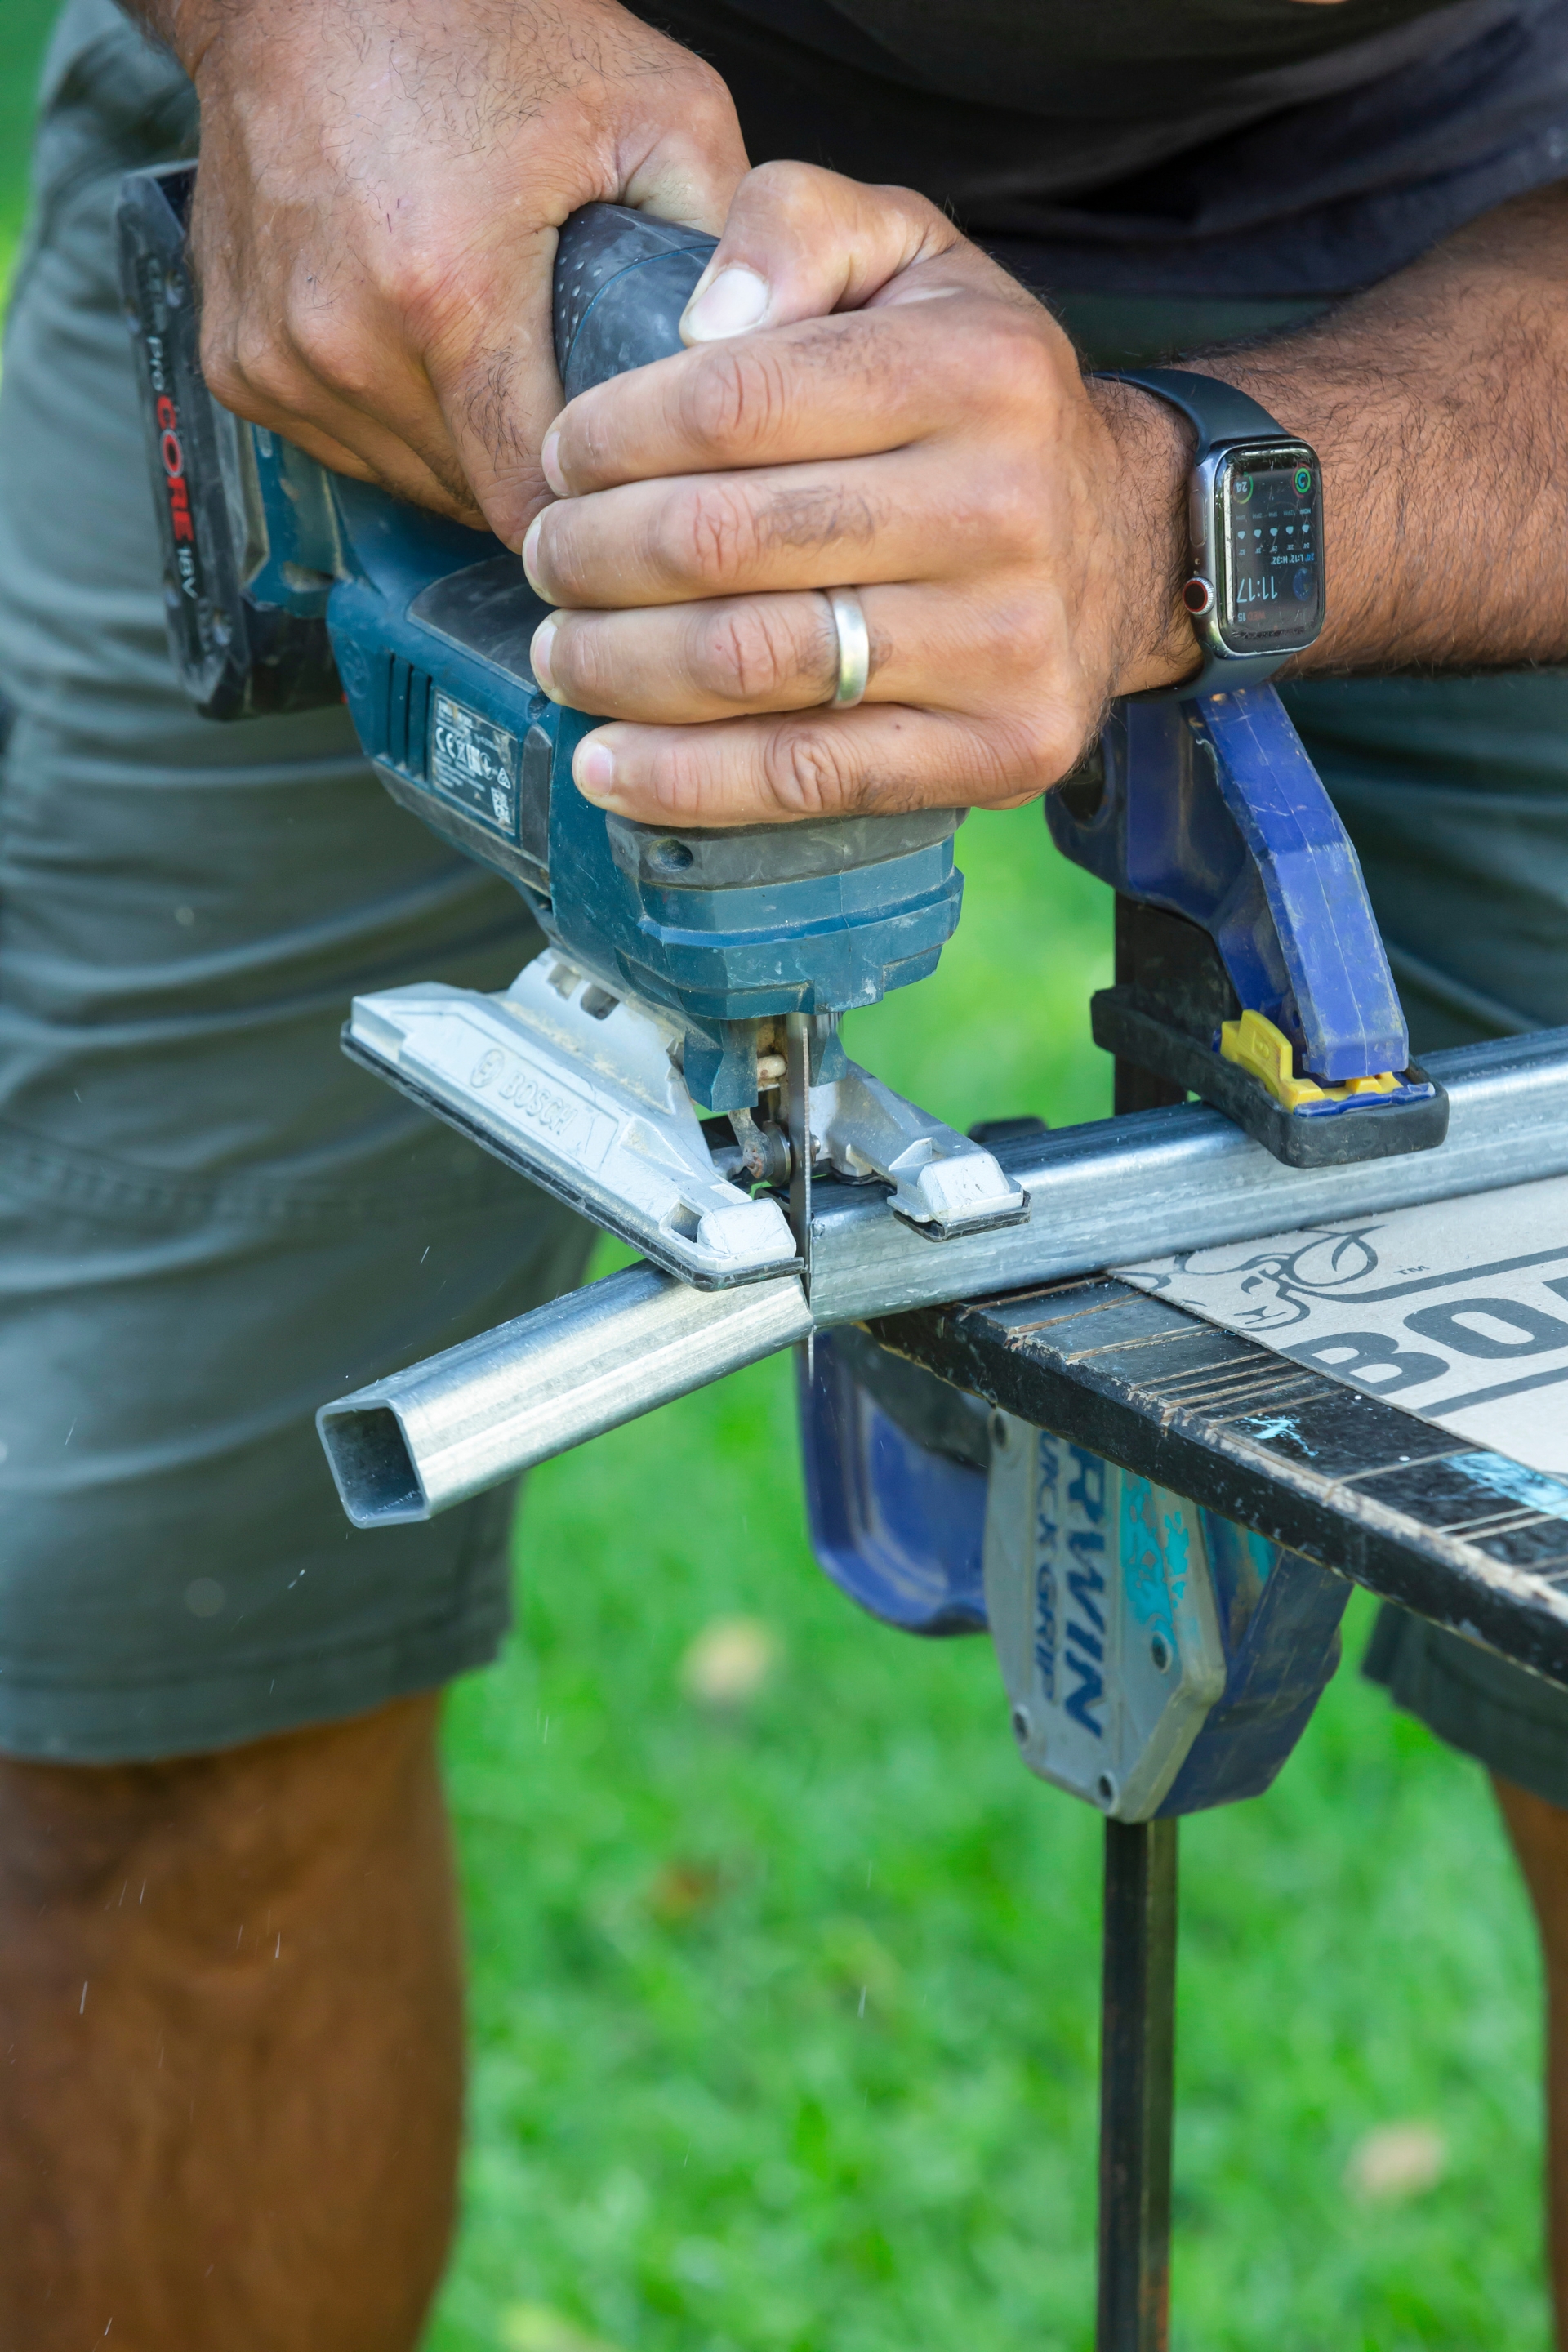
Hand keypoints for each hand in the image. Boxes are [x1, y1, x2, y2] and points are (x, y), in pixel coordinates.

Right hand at [141, 0, 747, 541]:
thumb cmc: (479, 26)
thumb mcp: (658, 108)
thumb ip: (728, 242)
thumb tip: (765, 364)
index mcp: (447, 297)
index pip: (529, 506)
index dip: (589, 519)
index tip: (624, 502)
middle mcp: (345, 344)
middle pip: (465, 502)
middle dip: (531, 481)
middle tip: (579, 425)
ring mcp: (279, 360)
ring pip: (401, 481)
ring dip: (460, 456)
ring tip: (501, 378)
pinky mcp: (235, 361)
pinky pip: (338, 442)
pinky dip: (389, 420)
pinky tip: (422, 351)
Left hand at [522, 163, 1195, 824]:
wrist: (1133, 543)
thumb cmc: (979, 402)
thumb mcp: (912, 260)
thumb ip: (797, 227)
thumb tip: (701, 317)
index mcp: (974, 371)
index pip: (732, 402)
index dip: (610, 437)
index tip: (562, 460)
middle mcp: (1004, 508)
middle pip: (723, 543)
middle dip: (592, 558)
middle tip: (547, 560)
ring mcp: (1008, 644)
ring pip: (752, 665)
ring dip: (617, 668)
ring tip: (563, 652)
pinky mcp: (1002, 750)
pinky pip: (808, 777)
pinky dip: (685, 782)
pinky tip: (607, 764)